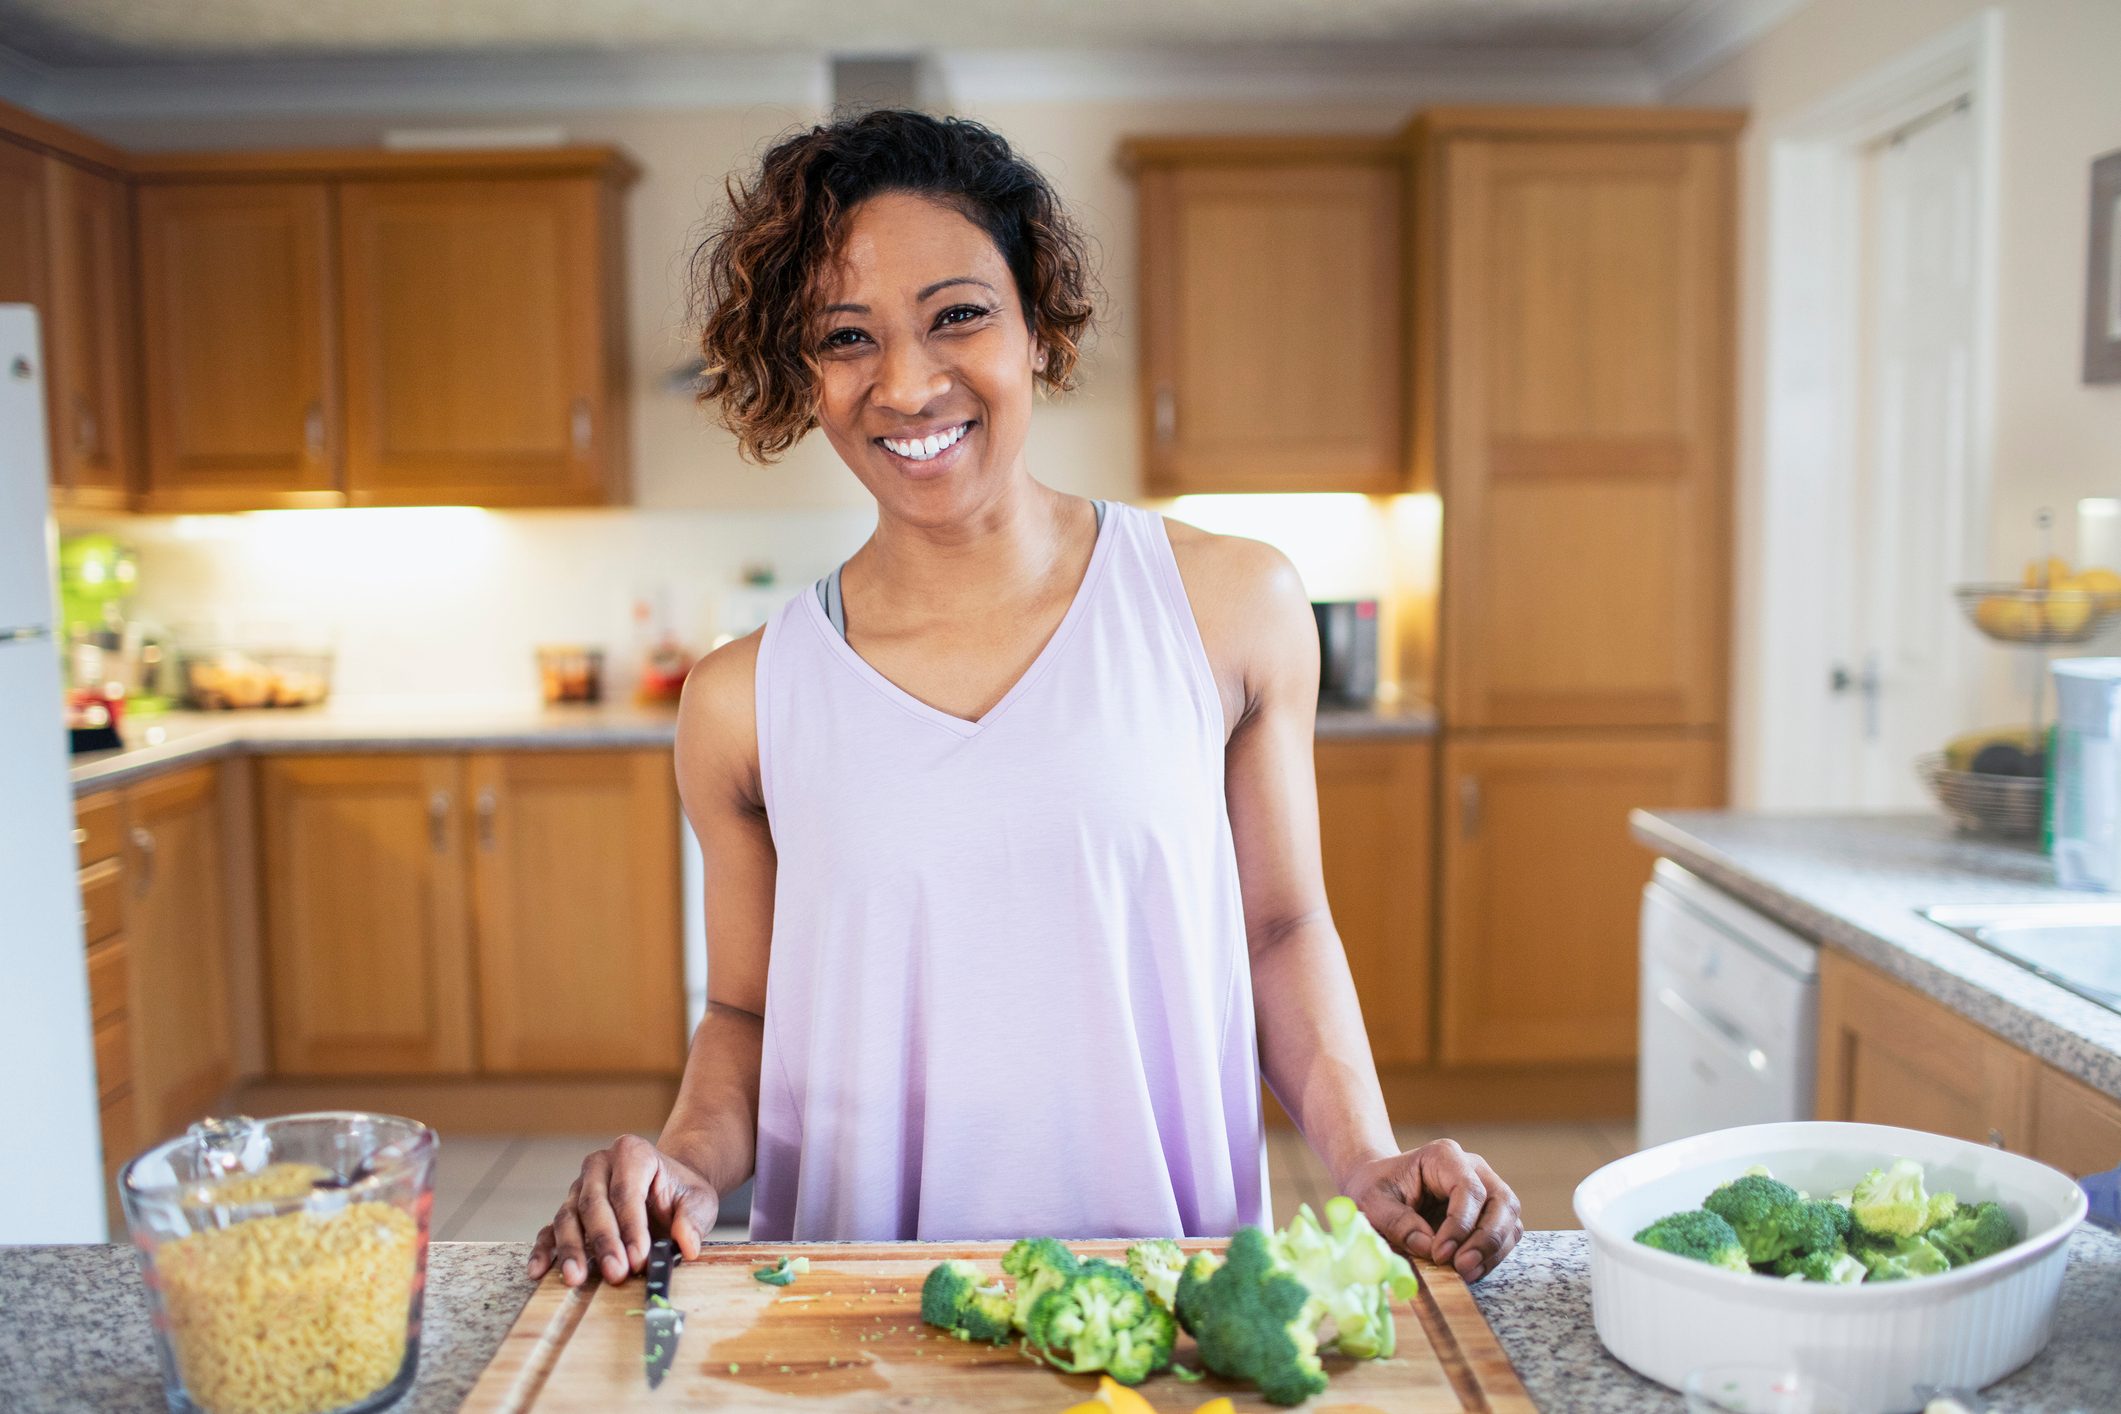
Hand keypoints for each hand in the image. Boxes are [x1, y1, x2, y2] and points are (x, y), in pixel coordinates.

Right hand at [526, 1134, 720, 1286]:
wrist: (666, 1191)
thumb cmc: (681, 1195)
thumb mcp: (700, 1201)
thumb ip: (694, 1219)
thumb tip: (687, 1244)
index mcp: (632, 1153)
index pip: (627, 1191)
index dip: (631, 1227)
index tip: (639, 1258)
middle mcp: (599, 1165)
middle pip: (594, 1204)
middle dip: (604, 1242)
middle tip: (615, 1273)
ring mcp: (579, 1188)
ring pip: (568, 1217)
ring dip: (572, 1249)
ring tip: (576, 1278)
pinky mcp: (567, 1211)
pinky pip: (549, 1229)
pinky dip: (544, 1250)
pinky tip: (539, 1271)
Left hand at [1342, 1139, 1521, 1282]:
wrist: (1379, 1187)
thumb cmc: (1376, 1189)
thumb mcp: (1373, 1202)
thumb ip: (1398, 1222)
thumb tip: (1429, 1247)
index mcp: (1444, 1157)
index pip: (1469, 1189)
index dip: (1460, 1224)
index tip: (1440, 1254)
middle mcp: (1474, 1169)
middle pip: (1502, 1202)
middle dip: (1486, 1240)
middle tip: (1461, 1268)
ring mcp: (1487, 1190)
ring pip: (1509, 1221)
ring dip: (1492, 1252)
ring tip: (1464, 1273)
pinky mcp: (1490, 1214)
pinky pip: (1505, 1235)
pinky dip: (1492, 1257)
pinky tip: (1469, 1271)